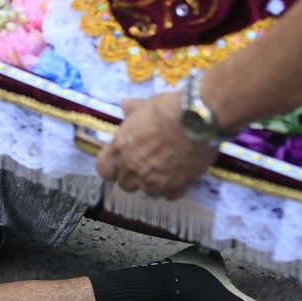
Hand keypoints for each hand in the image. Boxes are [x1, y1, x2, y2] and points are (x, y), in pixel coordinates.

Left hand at [95, 91, 217, 199]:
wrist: (197, 121)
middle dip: (132, 177)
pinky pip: (168, 196)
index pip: (103, 169)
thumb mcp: (146, 105)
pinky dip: (172, 189)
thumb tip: (125, 104)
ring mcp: (153, 181)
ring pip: (146, 192)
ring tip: (164, 169)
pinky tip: (178, 177)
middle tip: (145, 164)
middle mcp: (132, 168)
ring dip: (152, 184)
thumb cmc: (168, 109)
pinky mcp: (175, 187)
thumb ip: (133, 109)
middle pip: (124, 184)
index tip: (119, 162)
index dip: (111, 167)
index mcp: (120, 147)